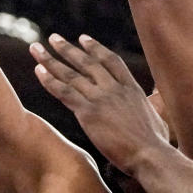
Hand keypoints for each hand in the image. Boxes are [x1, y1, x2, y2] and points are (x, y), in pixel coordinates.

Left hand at [29, 34, 169, 174]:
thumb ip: (149, 109)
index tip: (83, 39)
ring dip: (51, 60)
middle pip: (87, 62)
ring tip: (36, 48)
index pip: (111, 61)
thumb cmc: (155, 145)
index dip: (95, 48)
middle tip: (53, 38)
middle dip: (67, 49)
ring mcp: (101, 99)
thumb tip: (151, 111)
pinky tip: (38, 71)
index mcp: (131, 89)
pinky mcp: (88, 113)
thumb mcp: (156, 119)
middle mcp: (114, 88)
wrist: (150, 155)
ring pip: (71, 74)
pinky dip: (50, 80)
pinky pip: (64, 92)